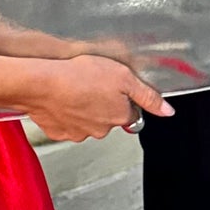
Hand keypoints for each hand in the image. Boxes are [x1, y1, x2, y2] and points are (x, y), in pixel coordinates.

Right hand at [2, 51, 171, 143]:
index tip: (112, 86)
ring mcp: (79, 133)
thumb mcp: (123, 77)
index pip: (130, 112)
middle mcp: (101, 130)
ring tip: (74, 89)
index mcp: (120, 116)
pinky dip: (64, 113)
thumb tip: (168, 111)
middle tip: (91, 84)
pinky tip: (61, 99)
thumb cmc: (79, 76)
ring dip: (83, 109)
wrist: (41, 83)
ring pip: (87, 122)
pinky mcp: (59, 132)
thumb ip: (148, 95)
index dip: (123, 97)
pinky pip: (66, 123)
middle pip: (108, 118)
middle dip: (102, 104)